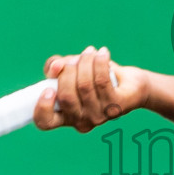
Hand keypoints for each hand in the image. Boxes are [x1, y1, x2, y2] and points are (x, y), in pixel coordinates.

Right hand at [33, 46, 149, 132]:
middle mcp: (82, 121)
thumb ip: (55, 66)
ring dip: (85, 62)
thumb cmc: (96, 77)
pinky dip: (100, 62)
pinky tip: (102, 53)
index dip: (42, 107)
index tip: (48, 88)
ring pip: (85, 86)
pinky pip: (102, 81)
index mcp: (65, 116)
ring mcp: (100, 116)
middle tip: (75, 59)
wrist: (131, 83)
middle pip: (66, 96)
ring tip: (90, 52)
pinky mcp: (117, 107)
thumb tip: (55, 66)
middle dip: (68, 71)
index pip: (45, 122)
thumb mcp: (71, 69)